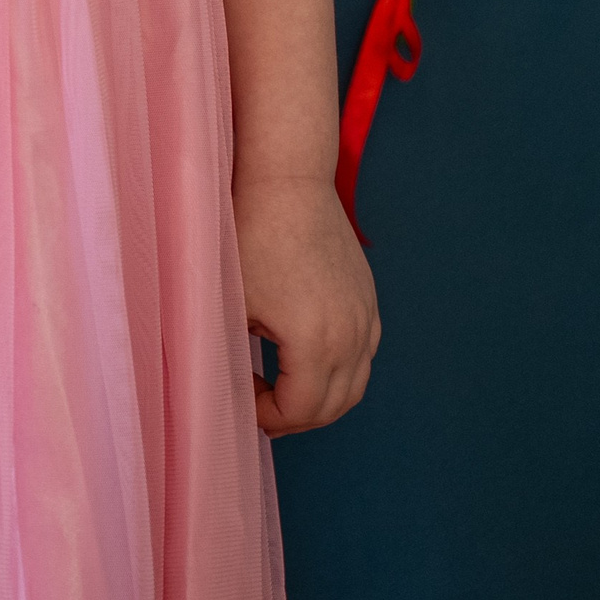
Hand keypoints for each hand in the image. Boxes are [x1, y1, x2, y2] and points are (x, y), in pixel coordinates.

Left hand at [234, 174, 379, 436]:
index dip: (267, 416)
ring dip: (321, 398)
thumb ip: (236, 357)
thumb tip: (230, 388)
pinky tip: (306, 359)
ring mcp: (367, 316)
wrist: (287, 183)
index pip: (301, 410)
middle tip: (260, 405)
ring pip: (355, 384)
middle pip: (334, 406)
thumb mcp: (234, 304)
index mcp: (316, 342)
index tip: (242, 397)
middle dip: (295, 416)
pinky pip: (364, 355)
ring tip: (282, 388)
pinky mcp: (368, 298)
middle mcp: (352, 335)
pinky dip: (340, 371)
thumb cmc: (252, 237)